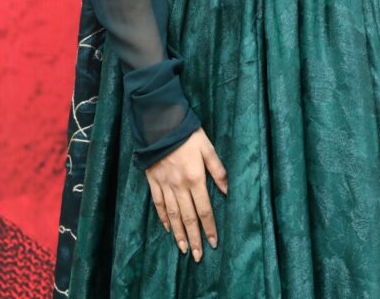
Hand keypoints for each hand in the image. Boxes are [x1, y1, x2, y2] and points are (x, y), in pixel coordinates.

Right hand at [145, 128, 227, 262]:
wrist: (160, 123)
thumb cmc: (187, 133)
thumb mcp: (207, 147)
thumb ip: (217, 170)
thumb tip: (226, 191)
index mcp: (195, 178)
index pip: (204, 210)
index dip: (209, 227)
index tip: (213, 243)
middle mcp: (180, 186)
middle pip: (188, 218)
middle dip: (194, 238)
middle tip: (197, 256)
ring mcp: (165, 185)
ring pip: (173, 215)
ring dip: (178, 234)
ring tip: (183, 249)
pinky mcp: (153, 181)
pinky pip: (159, 204)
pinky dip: (163, 218)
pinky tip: (167, 228)